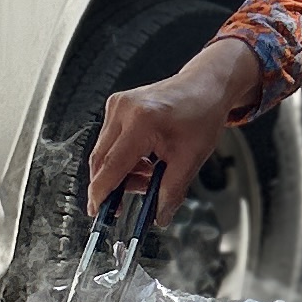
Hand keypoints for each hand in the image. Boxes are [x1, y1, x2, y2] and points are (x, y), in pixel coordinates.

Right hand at [89, 36, 259, 223]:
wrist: (205, 85)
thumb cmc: (201, 112)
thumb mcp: (191, 158)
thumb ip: (172, 190)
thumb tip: (160, 215)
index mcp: (142, 121)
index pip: (112, 165)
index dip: (101, 192)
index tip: (96, 211)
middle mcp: (123, 109)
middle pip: (101, 160)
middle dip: (113, 185)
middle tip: (127, 203)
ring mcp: (117, 105)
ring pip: (104, 153)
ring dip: (121, 172)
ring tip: (148, 175)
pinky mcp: (117, 106)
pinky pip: (110, 141)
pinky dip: (123, 158)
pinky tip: (144, 161)